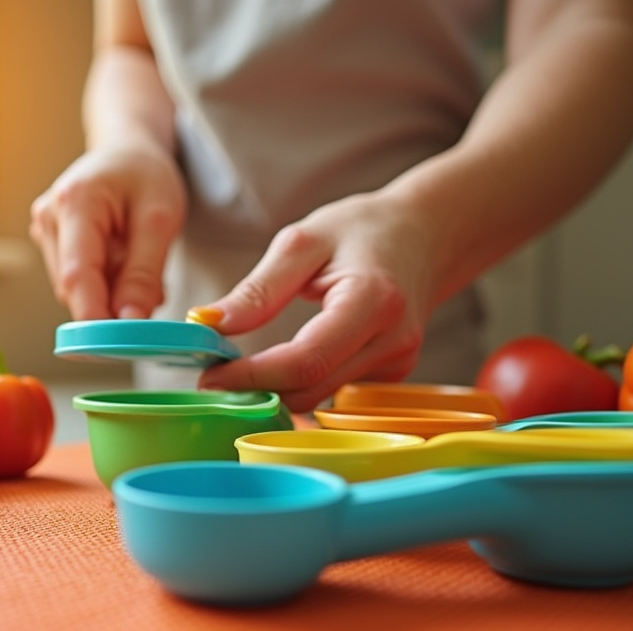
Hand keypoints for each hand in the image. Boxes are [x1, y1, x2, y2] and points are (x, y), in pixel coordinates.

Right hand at [29, 142, 185, 319]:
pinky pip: (78, 281)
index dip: (95, 319)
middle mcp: (49, 218)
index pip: (78, 276)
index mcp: (75, 202)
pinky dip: (105, 283)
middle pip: (75, 289)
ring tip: (140, 262)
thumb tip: (130, 323)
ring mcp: (45, 232)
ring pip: (76, 290)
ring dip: (110, 293)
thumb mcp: (160, 219)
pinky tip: (123, 261)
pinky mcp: (51, 244)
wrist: (127, 149)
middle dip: (111, 304)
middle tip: (152, 292)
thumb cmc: (145, 174)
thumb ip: (144, 273)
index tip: (119, 347)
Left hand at [197, 191, 438, 412]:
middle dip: (256, 388)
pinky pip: (333, 391)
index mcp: (373, 301)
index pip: (306, 360)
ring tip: (238, 367)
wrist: (424, 237)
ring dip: (274, 390)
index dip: (253, 376)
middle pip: (311, 388)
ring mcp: (397, 364)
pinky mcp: (390, 376)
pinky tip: (279, 366)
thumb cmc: (363, 231)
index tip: (210, 375)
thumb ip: (257, 290)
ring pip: (319, 397)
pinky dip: (299, 384)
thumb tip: (208, 323)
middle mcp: (393, 341)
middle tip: (212, 375)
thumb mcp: (302, 242)